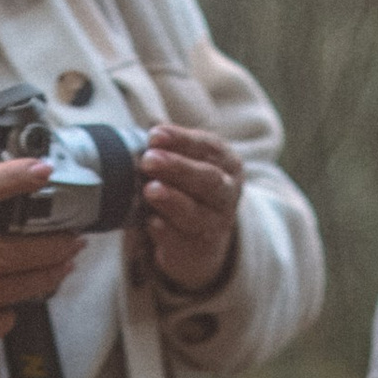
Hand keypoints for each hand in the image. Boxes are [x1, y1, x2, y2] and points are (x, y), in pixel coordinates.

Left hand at [139, 124, 243, 294]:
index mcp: (228, 164)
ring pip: (196, 212)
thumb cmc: (189, 189)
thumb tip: (149, 128)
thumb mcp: (186, 163)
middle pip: (208, 179)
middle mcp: (227, 193)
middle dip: (178, 167)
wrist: (200, 240)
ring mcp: (215, 224)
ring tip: (150, 190)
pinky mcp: (197, 250)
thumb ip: (169, 147)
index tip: (154, 134)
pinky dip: (165, 231)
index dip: (181, 140)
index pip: (208, 147)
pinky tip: (151, 222)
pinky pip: (181, 240)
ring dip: (172, 200)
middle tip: (149, 159)